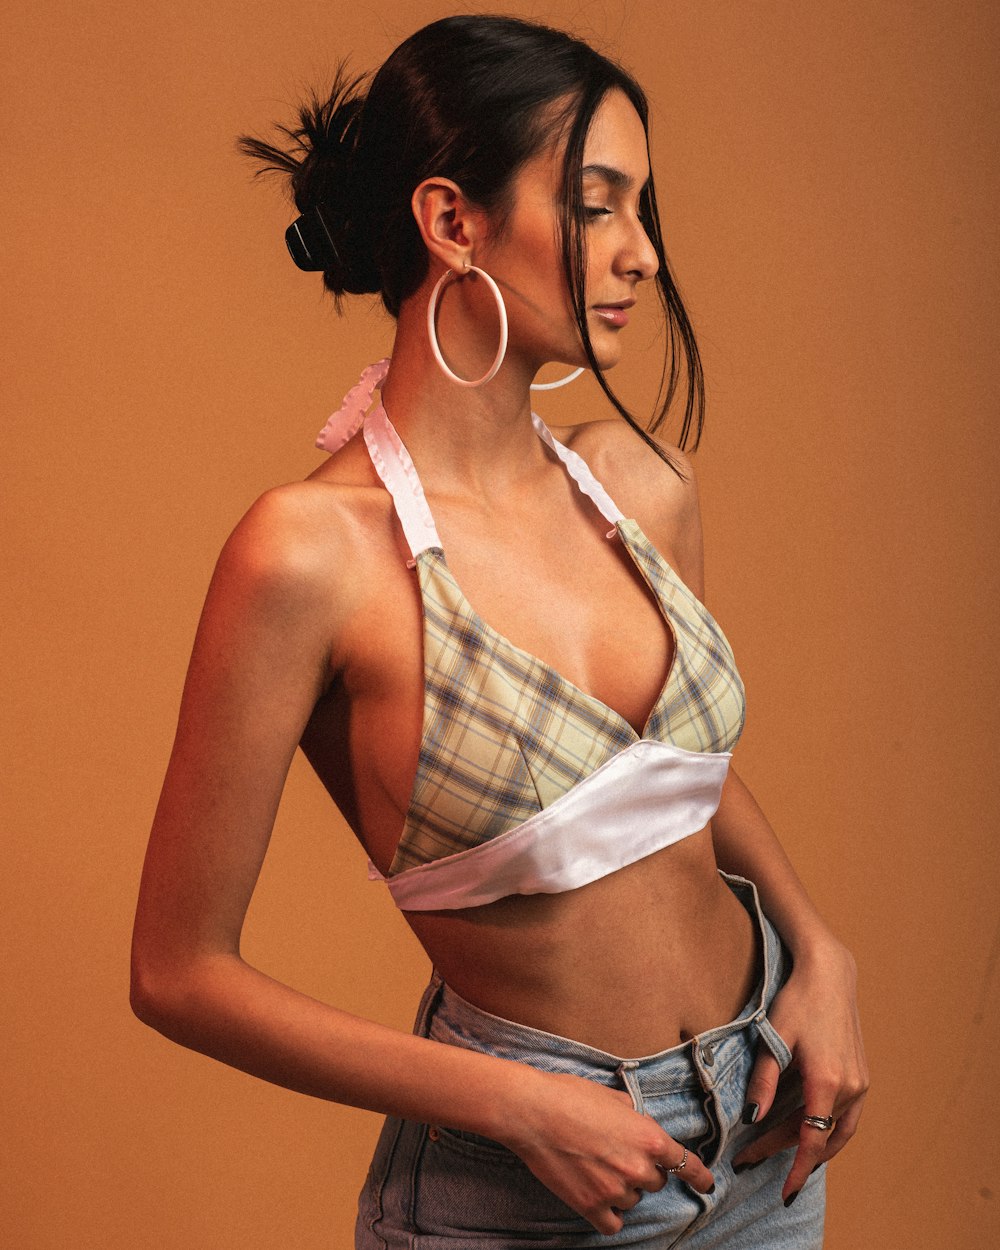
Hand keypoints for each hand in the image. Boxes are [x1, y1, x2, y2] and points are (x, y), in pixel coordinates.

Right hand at [502, 1069, 714, 1234]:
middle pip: (656, 1182)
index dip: (699, 1176)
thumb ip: (634, 1116)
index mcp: (649, 1137)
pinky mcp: (591, 1206)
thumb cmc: (570, 1095)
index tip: (707, 1184)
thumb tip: (636, 1124)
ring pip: (632, 1201)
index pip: (686, 1165)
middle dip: (642, 1170)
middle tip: (615, 1153)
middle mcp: (638, 1167)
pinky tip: (597, 1198)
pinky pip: (612, 1223)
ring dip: (621, 1189)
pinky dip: (608, 1213)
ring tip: (595, 1166)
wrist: (533, 1112)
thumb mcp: (613, 1096)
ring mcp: (615, 1190)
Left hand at [732, 938, 867, 1202]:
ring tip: (780, 1155)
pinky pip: (846, 1117)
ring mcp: (860, 1082)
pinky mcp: (861, 1075)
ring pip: (837, 1132)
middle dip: (788, 1154)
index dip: (796, 1169)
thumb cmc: (797, 1001)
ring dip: (812, 1147)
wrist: (829, 974)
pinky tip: (808, 1133)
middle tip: (752, 1158)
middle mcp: (850, 1087)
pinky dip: (828, 1131)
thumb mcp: (773, 1039)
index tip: (783, 1191)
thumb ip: (764, 1081)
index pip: (811, 1141)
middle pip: (819, 1137)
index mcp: (827, 1081)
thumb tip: (752, 1118)